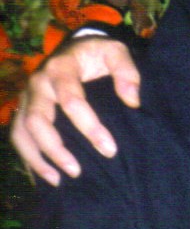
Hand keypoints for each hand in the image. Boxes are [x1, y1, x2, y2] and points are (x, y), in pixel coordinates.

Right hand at [12, 37, 139, 184]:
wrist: (75, 48)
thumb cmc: (97, 55)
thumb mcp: (116, 52)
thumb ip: (126, 72)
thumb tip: (132, 100)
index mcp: (61, 68)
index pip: (71, 100)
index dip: (90, 127)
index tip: (109, 149)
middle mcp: (38, 83)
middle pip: (37, 120)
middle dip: (56, 149)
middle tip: (77, 171)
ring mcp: (27, 97)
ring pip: (21, 132)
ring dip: (37, 158)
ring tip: (57, 181)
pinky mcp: (24, 109)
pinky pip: (19, 136)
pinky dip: (29, 158)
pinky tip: (44, 177)